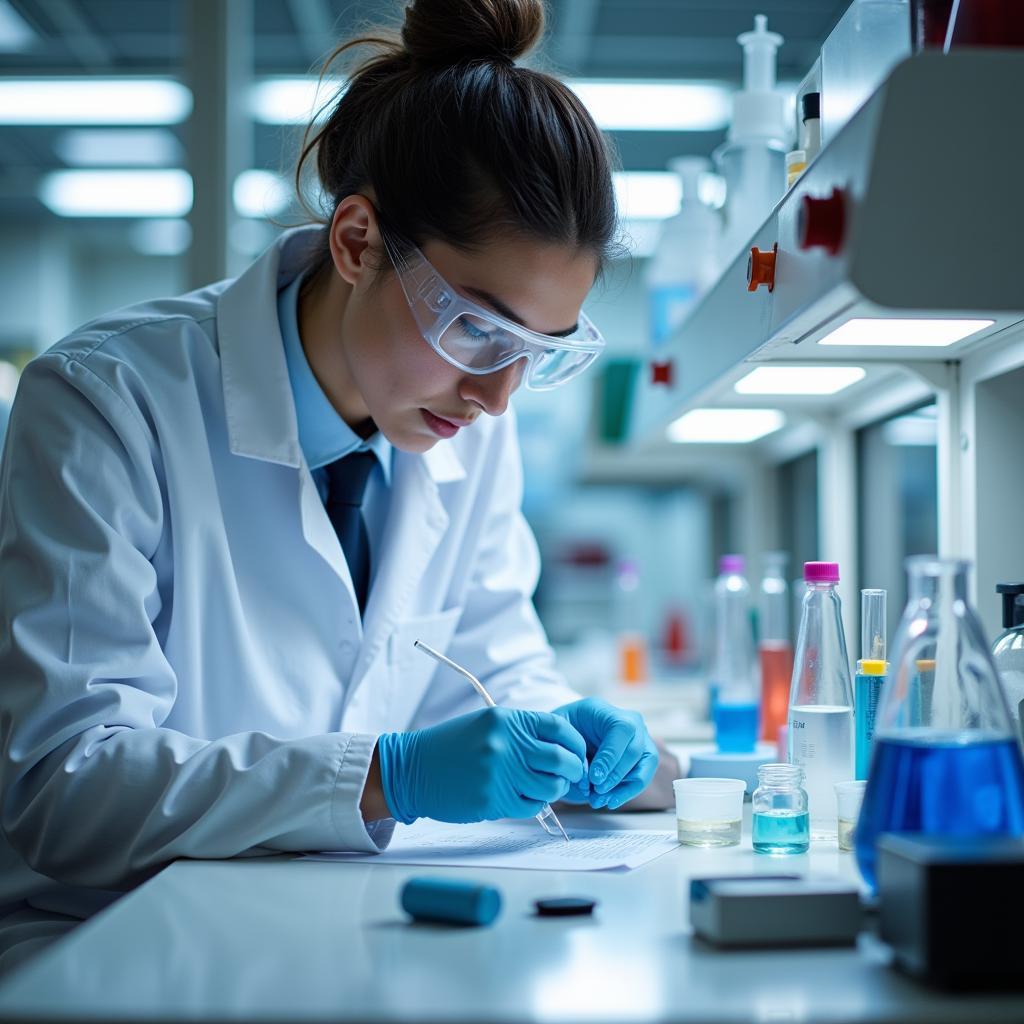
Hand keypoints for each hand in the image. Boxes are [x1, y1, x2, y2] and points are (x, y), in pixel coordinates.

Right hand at [377, 707, 586, 824]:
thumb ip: (521, 732)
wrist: (413, 769)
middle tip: (570, 774)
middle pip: (561, 759)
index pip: (560, 728)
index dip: (575, 742)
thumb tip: (561, 748)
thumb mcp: (487, 724)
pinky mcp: (492, 800)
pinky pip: (530, 806)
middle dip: (573, 769)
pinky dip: (533, 803)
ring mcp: (499, 774)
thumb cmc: (451, 746)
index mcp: (507, 720)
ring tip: (545, 786)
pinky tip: (521, 796)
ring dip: (555, 789)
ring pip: (551, 787)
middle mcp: (506, 744)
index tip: (576, 751)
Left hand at [552, 698, 658, 809]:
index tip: (594, 777)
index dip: (610, 756)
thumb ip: (568, 747)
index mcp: (606, 711)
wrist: (568, 737)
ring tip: (602, 801)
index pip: (621, 729)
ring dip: (624, 788)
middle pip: (635, 750)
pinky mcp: (642, 759)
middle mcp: (630, 722)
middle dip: (616, 775)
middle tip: (597, 792)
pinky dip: (627, 792)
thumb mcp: (557, 731)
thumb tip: (584, 775)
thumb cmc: (562, 732)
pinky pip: (642, 777)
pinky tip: (610, 801)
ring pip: (645, 765)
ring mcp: (639, 740)